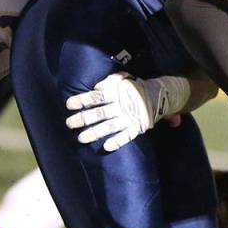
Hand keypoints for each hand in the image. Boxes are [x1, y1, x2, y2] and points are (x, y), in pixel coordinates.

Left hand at [66, 73, 189, 151]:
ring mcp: (127, 118)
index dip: (81, 100)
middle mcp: (119, 106)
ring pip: (108, 127)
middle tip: (69, 124)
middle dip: (82, 119)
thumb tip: (96, 87)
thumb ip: (108, 82)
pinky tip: (106, 147)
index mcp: (115, 93)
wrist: (159, 94)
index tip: (68, 105)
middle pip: (98, 113)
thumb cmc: (133, 88)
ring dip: (94, 133)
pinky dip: (117, 142)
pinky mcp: (136, 127)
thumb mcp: (121, 80)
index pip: (95, 97)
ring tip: (81, 139)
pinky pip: (126, 136)